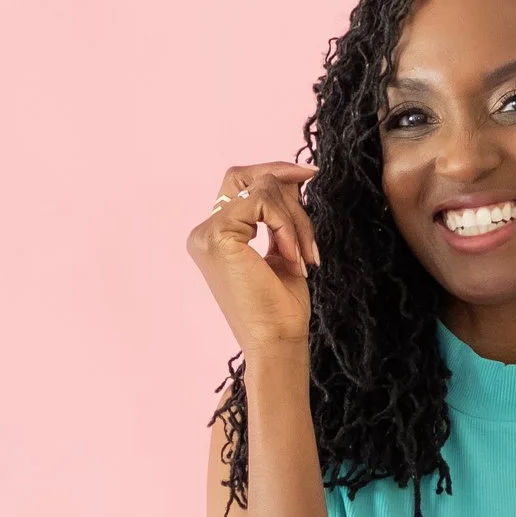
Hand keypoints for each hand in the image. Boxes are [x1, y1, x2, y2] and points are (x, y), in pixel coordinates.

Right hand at [186, 159, 319, 359]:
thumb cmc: (281, 308)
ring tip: (304, 254)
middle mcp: (203, 233)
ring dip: (295, 217)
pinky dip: (286, 225)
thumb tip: (293, 177)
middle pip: (242, 176)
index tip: (309, 174)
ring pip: (261, 189)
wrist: (277, 343)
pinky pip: (262, 203)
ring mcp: (207, 234)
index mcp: (214, 237)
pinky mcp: (218, 236)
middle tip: (312, 182)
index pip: (240, 185)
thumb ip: (278, 214)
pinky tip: (292, 255)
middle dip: (282, 180)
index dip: (274, 173)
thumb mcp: (282, 248)